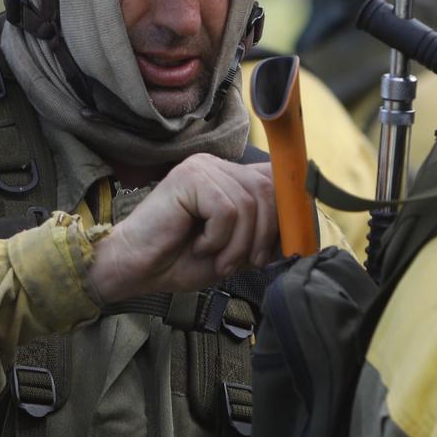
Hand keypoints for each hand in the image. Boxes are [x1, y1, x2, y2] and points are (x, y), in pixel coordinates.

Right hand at [88, 154, 281, 303]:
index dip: (289, 208)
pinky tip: (199, 245)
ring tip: (216, 259)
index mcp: (228, 177)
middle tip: (244, 262)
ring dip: (238, 244)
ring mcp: (201, 168)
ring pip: (249, 204)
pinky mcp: (189, 178)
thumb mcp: (234, 248)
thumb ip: (261, 232)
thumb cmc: (179, 260)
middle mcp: (216, 166)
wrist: (136, 270)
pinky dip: (218, 238)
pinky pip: (226, 210)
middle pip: (268, 191)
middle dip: (264, 235)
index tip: (290, 242)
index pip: (275, 178)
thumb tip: (299, 227)